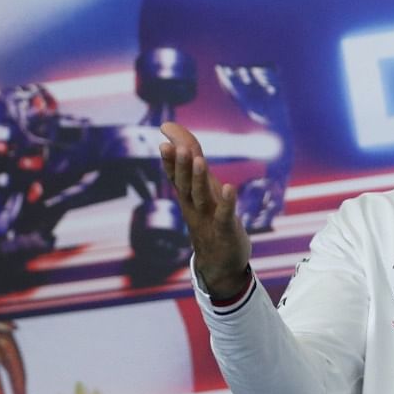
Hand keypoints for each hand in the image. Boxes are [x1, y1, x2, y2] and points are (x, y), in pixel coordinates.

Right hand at [160, 122, 251, 296]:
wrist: (219, 264)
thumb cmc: (209, 222)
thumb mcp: (198, 193)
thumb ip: (190, 168)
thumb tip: (178, 140)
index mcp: (188, 196)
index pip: (175, 172)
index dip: (170, 154)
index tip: (163, 130)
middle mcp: (194, 205)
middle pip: (184, 183)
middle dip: (179, 165)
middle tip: (172, 146)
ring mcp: (208, 217)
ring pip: (200, 196)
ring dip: (199, 179)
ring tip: (199, 161)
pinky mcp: (225, 230)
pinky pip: (225, 215)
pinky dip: (227, 202)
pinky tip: (230, 188)